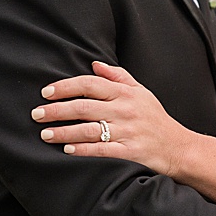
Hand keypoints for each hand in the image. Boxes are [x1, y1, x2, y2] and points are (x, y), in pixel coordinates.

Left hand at [32, 62, 194, 175]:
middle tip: (36, 114)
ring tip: (45, 134)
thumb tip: (94, 63)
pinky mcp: (130, 151)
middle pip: (84, 106)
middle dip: (56, 110)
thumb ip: (118, 77)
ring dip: (63, 131)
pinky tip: (67, 150)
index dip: (65, 87)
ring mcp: (128, 131)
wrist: (180, 147)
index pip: (90, 84)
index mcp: (126, 94)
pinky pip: (102, 150)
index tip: (46, 93)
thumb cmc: (157, 119)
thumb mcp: (142, 92)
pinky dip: (83, 149)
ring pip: (89, 129)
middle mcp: (126, 110)